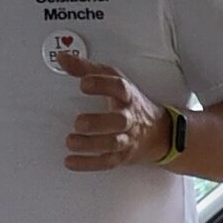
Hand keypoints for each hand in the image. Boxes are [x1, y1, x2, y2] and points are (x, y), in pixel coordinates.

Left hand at [62, 52, 168, 169]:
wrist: (160, 134)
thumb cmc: (131, 103)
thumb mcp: (113, 79)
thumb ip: (86, 68)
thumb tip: (62, 59)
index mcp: (127, 96)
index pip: (118, 88)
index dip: (102, 85)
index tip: (83, 83)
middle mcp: (129, 118)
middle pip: (118, 121)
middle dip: (99, 123)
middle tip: (79, 123)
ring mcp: (127, 139)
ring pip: (112, 144)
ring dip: (91, 145)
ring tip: (70, 142)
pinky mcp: (122, 156)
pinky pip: (106, 162)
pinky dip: (88, 164)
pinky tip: (71, 162)